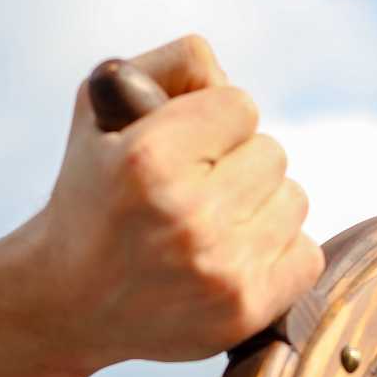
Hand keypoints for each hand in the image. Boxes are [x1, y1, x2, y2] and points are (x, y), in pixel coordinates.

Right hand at [24, 36, 323, 371]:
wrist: (68, 303)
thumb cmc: (94, 194)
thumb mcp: (102, 109)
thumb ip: (174, 66)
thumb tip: (230, 78)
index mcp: (149, 160)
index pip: (242, 105)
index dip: (215, 121)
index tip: (185, 148)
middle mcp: (188, 216)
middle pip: (274, 153)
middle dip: (239, 165)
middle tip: (194, 192)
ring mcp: (222, 270)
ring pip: (295, 200)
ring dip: (262, 207)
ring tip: (211, 227)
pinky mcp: (248, 310)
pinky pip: (308, 255)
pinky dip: (280, 253)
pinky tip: (233, 259)